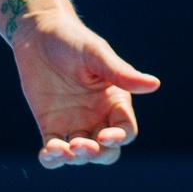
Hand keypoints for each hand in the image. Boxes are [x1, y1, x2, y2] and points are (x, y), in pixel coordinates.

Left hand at [10, 10, 160, 168]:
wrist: (37, 33)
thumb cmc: (73, 39)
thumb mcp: (96, 54)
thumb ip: (121, 73)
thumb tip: (155, 84)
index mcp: (115, 100)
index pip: (125, 130)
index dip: (119, 138)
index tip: (104, 136)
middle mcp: (97, 116)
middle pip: (106, 150)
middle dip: (97, 154)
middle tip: (81, 146)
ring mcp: (74, 123)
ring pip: (81, 155)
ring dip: (75, 158)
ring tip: (61, 149)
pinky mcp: (50, 126)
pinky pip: (54, 151)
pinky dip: (52, 158)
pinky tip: (47, 153)